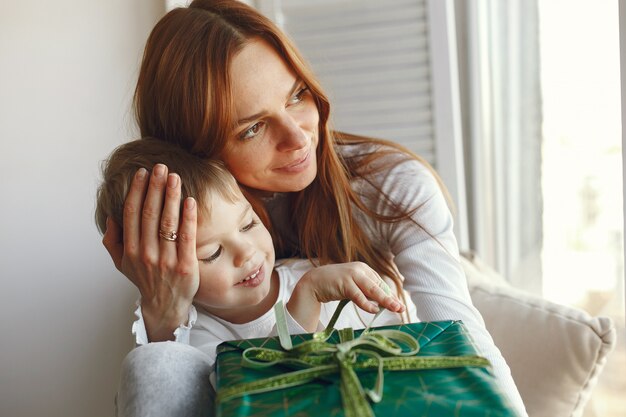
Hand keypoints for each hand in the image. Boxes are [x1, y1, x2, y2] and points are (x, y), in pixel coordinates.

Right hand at [102, 164, 199, 341]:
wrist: (165, 307)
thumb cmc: (145, 280)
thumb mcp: (122, 264)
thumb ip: (113, 241)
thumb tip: (112, 217)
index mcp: (130, 250)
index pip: (132, 214)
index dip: (136, 191)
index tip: (142, 173)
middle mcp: (146, 253)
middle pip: (150, 213)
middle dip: (155, 188)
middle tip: (161, 167)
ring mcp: (166, 260)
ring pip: (168, 222)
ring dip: (171, 197)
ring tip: (175, 177)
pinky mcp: (185, 266)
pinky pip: (186, 237)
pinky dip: (188, 217)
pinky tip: (190, 200)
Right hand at [287, 262, 404, 331]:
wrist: (314, 282)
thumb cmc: (335, 285)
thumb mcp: (353, 286)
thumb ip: (365, 291)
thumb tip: (382, 303)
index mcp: (363, 268)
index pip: (380, 283)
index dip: (388, 295)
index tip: (396, 305)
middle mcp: (359, 269)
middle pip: (378, 286)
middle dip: (390, 298)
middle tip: (401, 308)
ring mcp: (351, 275)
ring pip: (372, 290)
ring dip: (384, 300)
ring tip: (394, 309)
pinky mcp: (344, 283)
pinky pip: (358, 295)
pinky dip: (366, 303)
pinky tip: (374, 310)